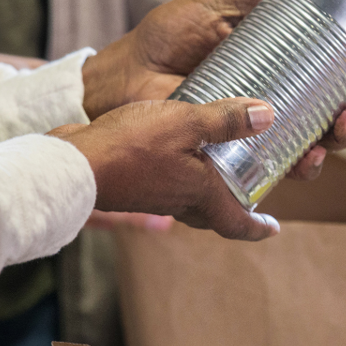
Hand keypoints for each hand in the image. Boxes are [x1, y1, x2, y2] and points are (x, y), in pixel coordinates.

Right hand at [49, 97, 282, 240]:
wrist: (72, 163)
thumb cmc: (130, 146)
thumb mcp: (185, 122)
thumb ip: (225, 120)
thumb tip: (268, 115)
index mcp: (199, 194)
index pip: (235, 222)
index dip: (257, 228)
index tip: (274, 230)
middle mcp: (177, 201)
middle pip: (211, 214)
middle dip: (232, 210)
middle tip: (249, 198)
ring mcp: (151, 195)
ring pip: (187, 200)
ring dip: (204, 191)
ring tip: (214, 170)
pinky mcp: (130, 184)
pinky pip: (163, 186)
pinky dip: (177, 176)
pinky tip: (172, 153)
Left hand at [80, 0, 345, 161]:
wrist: (122, 77)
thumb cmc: (164, 38)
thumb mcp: (215, 6)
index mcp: (283, 59)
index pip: (340, 66)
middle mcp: (282, 95)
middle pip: (343, 106)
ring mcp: (265, 127)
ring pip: (324, 140)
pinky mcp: (245, 155)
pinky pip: (287, 167)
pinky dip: (308, 164)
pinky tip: (313, 156)